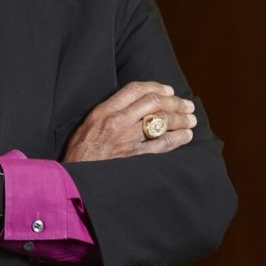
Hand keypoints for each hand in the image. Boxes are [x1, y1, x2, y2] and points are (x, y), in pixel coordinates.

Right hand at [63, 81, 195, 162]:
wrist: (75, 179)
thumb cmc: (80, 152)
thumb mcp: (87, 124)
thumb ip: (107, 112)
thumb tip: (132, 105)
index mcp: (104, 111)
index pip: (135, 90)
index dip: (156, 87)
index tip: (168, 90)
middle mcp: (118, 122)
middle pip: (153, 103)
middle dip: (174, 102)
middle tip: (187, 105)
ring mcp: (129, 140)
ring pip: (162, 121)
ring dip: (180, 119)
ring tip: (191, 119)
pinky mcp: (137, 157)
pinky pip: (163, 144)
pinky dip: (178, 138)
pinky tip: (186, 136)